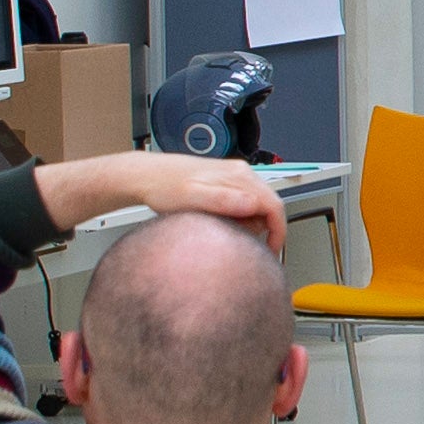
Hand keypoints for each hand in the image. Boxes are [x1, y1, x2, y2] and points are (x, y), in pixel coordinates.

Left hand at [42, 149, 283, 232]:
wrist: (146, 176)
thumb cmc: (164, 187)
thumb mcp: (193, 199)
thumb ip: (224, 201)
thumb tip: (252, 205)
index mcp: (239, 176)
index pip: (274, 205)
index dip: (278, 231)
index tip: (270, 250)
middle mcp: (240, 173)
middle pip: (268, 205)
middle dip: (261, 227)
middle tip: (239, 240)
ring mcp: (233, 176)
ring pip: (257, 205)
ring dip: (248, 222)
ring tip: (224, 229)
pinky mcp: (225, 182)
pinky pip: (244, 202)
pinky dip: (239, 216)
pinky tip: (219, 220)